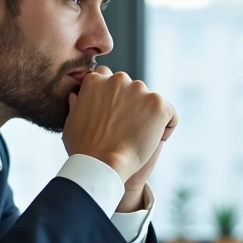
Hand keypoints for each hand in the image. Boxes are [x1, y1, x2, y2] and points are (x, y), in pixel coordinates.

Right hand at [63, 66, 177, 183]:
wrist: (103, 165)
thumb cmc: (84, 149)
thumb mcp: (72, 122)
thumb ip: (77, 105)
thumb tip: (75, 95)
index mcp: (96, 80)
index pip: (108, 78)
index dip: (113, 97)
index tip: (114, 115)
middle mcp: (118, 79)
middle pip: (131, 88)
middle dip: (132, 105)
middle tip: (127, 129)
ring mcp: (140, 90)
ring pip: (150, 100)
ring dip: (148, 115)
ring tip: (139, 138)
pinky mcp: (158, 103)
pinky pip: (170, 113)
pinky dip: (166, 126)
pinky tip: (157, 140)